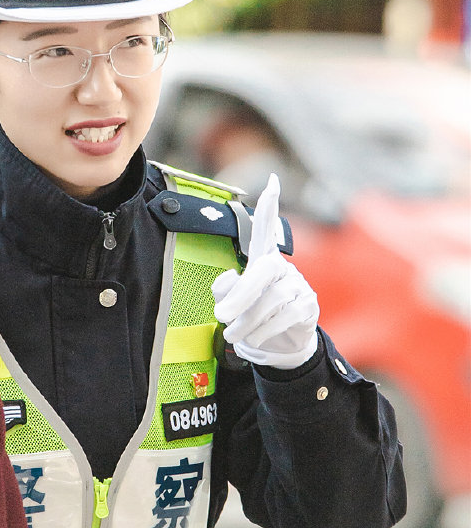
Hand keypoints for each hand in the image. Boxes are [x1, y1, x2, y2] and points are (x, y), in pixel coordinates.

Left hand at [211, 173, 318, 369]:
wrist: (278, 346)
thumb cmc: (251, 318)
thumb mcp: (231, 304)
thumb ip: (225, 290)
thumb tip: (230, 278)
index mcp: (262, 262)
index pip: (265, 231)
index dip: (269, 209)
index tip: (273, 181)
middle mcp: (282, 268)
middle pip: (263, 272)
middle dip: (241, 295)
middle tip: (220, 316)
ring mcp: (298, 285)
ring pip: (272, 299)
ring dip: (248, 321)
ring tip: (232, 334)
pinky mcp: (308, 306)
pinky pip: (285, 315)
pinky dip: (265, 330)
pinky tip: (253, 339)